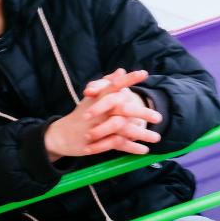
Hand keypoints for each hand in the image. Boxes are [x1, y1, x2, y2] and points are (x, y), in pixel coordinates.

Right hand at [43, 69, 160, 159]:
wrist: (60, 135)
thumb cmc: (80, 115)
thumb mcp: (92, 98)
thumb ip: (108, 85)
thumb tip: (121, 70)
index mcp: (97, 98)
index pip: (114, 85)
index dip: (128, 79)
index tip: (144, 73)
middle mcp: (98, 111)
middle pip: (122, 109)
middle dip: (142, 112)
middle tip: (159, 118)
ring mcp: (98, 127)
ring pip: (123, 129)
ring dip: (141, 134)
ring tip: (156, 138)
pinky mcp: (97, 142)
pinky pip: (118, 144)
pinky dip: (132, 148)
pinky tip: (143, 150)